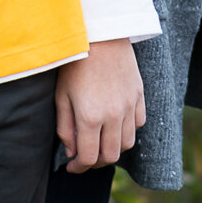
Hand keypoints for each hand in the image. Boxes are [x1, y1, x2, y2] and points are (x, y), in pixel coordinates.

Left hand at [56, 40, 145, 173]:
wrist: (100, 34)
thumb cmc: (75, 63)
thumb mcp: (61, 96)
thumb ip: (65, 128)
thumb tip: (70, 152)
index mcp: (90, 117)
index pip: (89, 158)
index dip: (79, 168)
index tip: (72, 166)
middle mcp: (113, 116)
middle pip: (110, 156)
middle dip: (95, 163)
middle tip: (85, 158)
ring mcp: (129, 106)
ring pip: (127, 143)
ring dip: (112, 149)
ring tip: (100, 142)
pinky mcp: (139, 95)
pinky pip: (139, 124)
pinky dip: (127, 131)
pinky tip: (115, 125)